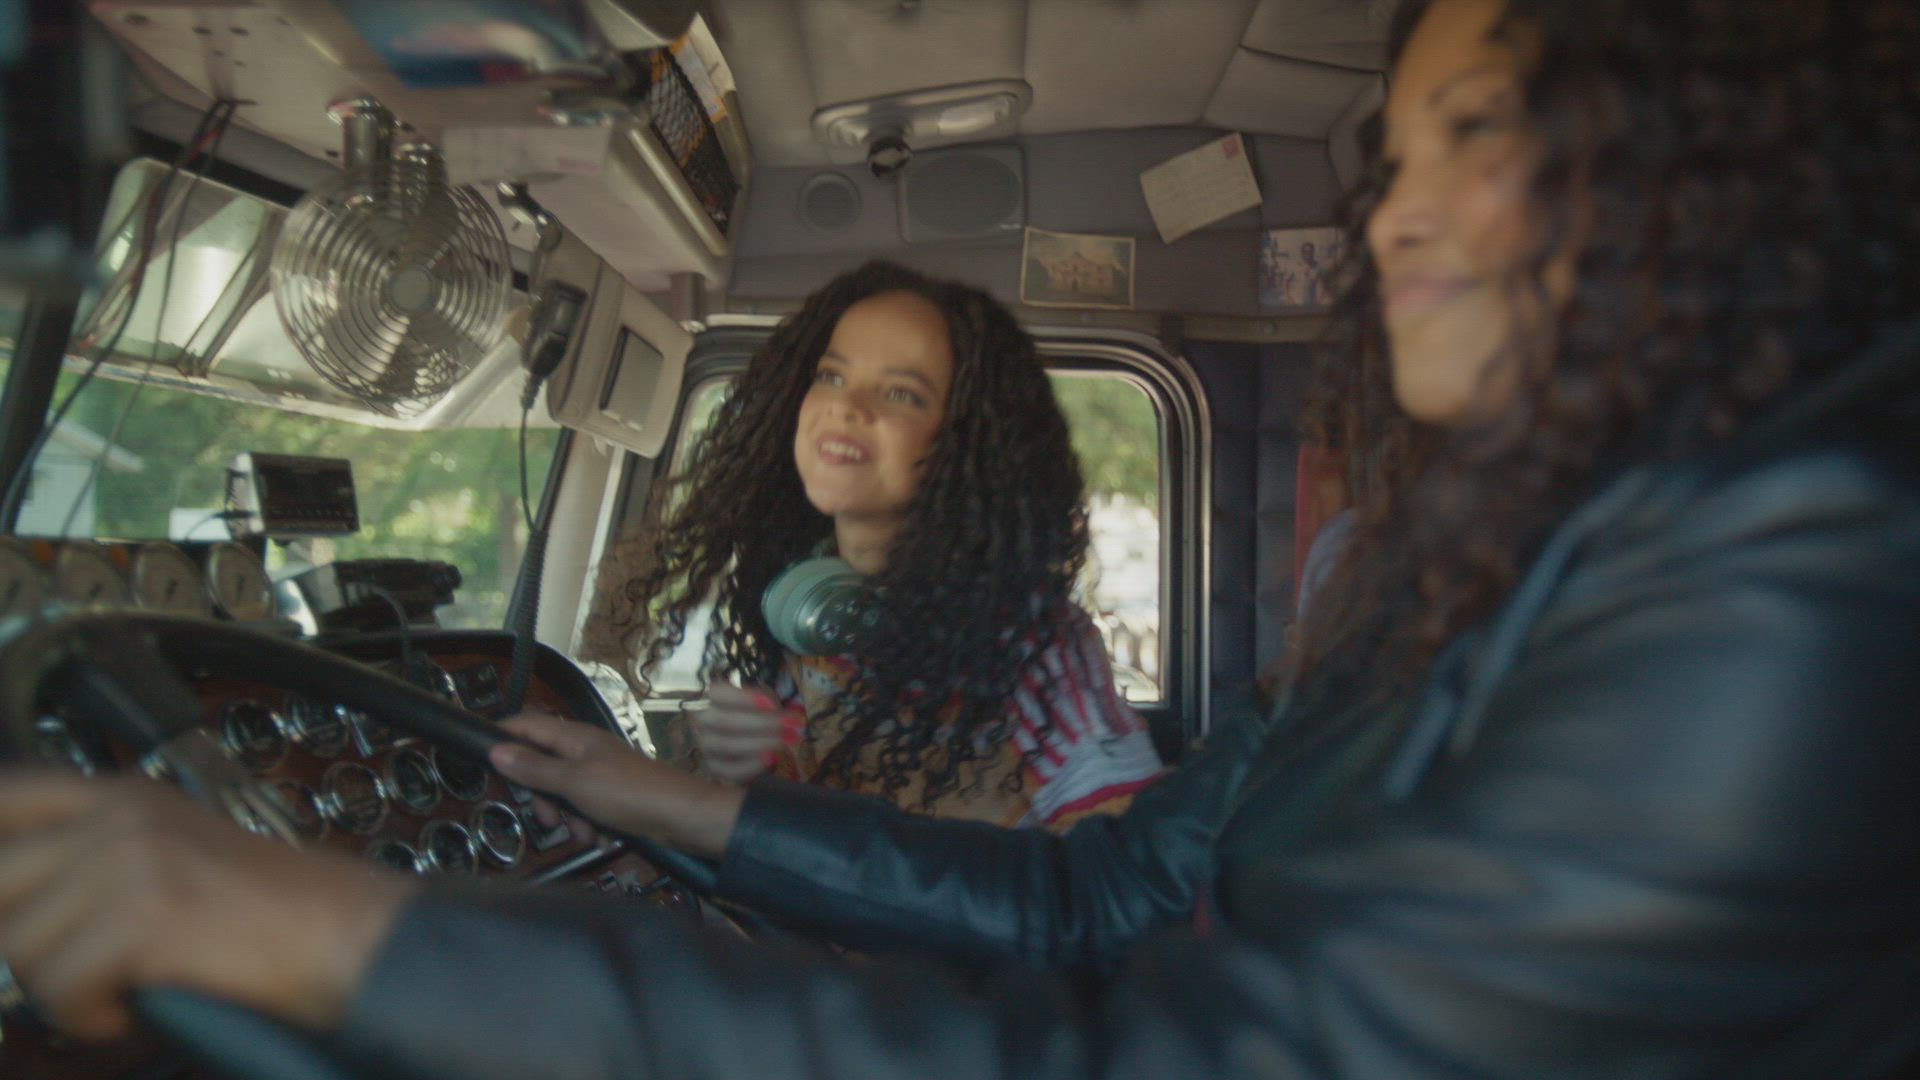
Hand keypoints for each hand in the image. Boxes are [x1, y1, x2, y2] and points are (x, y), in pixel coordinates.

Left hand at [0, 770, 412, 1038]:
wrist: (337, 930)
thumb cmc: (266, 909)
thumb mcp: (171, 848)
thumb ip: (96, 850)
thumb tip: (16, 899)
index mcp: (124, 793)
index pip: (7, 796)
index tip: (12, 897)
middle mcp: (120, 816)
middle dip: (23, 938)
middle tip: (70, 962)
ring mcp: (130, 860)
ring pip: (20, 945)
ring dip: (61, 986)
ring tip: (115, 987)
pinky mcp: (142, 915)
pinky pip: (58, 988)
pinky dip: (88, 1016)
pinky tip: (127, 1008)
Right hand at [491, 715, 746, 859]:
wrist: (682, 818)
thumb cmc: (628, 793)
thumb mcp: (574, 783)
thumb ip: (535, 768)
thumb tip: (496, 750)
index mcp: (574, 737)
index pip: (526, 724)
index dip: (502, 737)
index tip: (485, 761)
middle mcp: (584, 750)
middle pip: (540, 766)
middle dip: (540, 796)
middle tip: (548, 818)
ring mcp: (599, 773)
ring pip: (562, 793)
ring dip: (566, 817)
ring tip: (583, 833)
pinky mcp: (613, 796)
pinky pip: (585, 809)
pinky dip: (588, 824)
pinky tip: (600, 838)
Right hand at [691, 682, 805, 782]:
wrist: (748, 736)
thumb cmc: (754, 711)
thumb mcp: (761, 699)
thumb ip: (766, 701)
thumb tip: (773, 710)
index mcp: (711, 697)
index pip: (718, 694)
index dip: (744, 698)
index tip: (771, 704)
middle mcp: (702, 721)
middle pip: (726, 722)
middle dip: (762, 723)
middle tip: (792, 724)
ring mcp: (705, 745)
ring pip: (727, 745)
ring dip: (761, 743)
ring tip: (786, 741)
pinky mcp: (713, 767)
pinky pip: (729, 770)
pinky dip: (752, 765)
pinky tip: (772, 758)